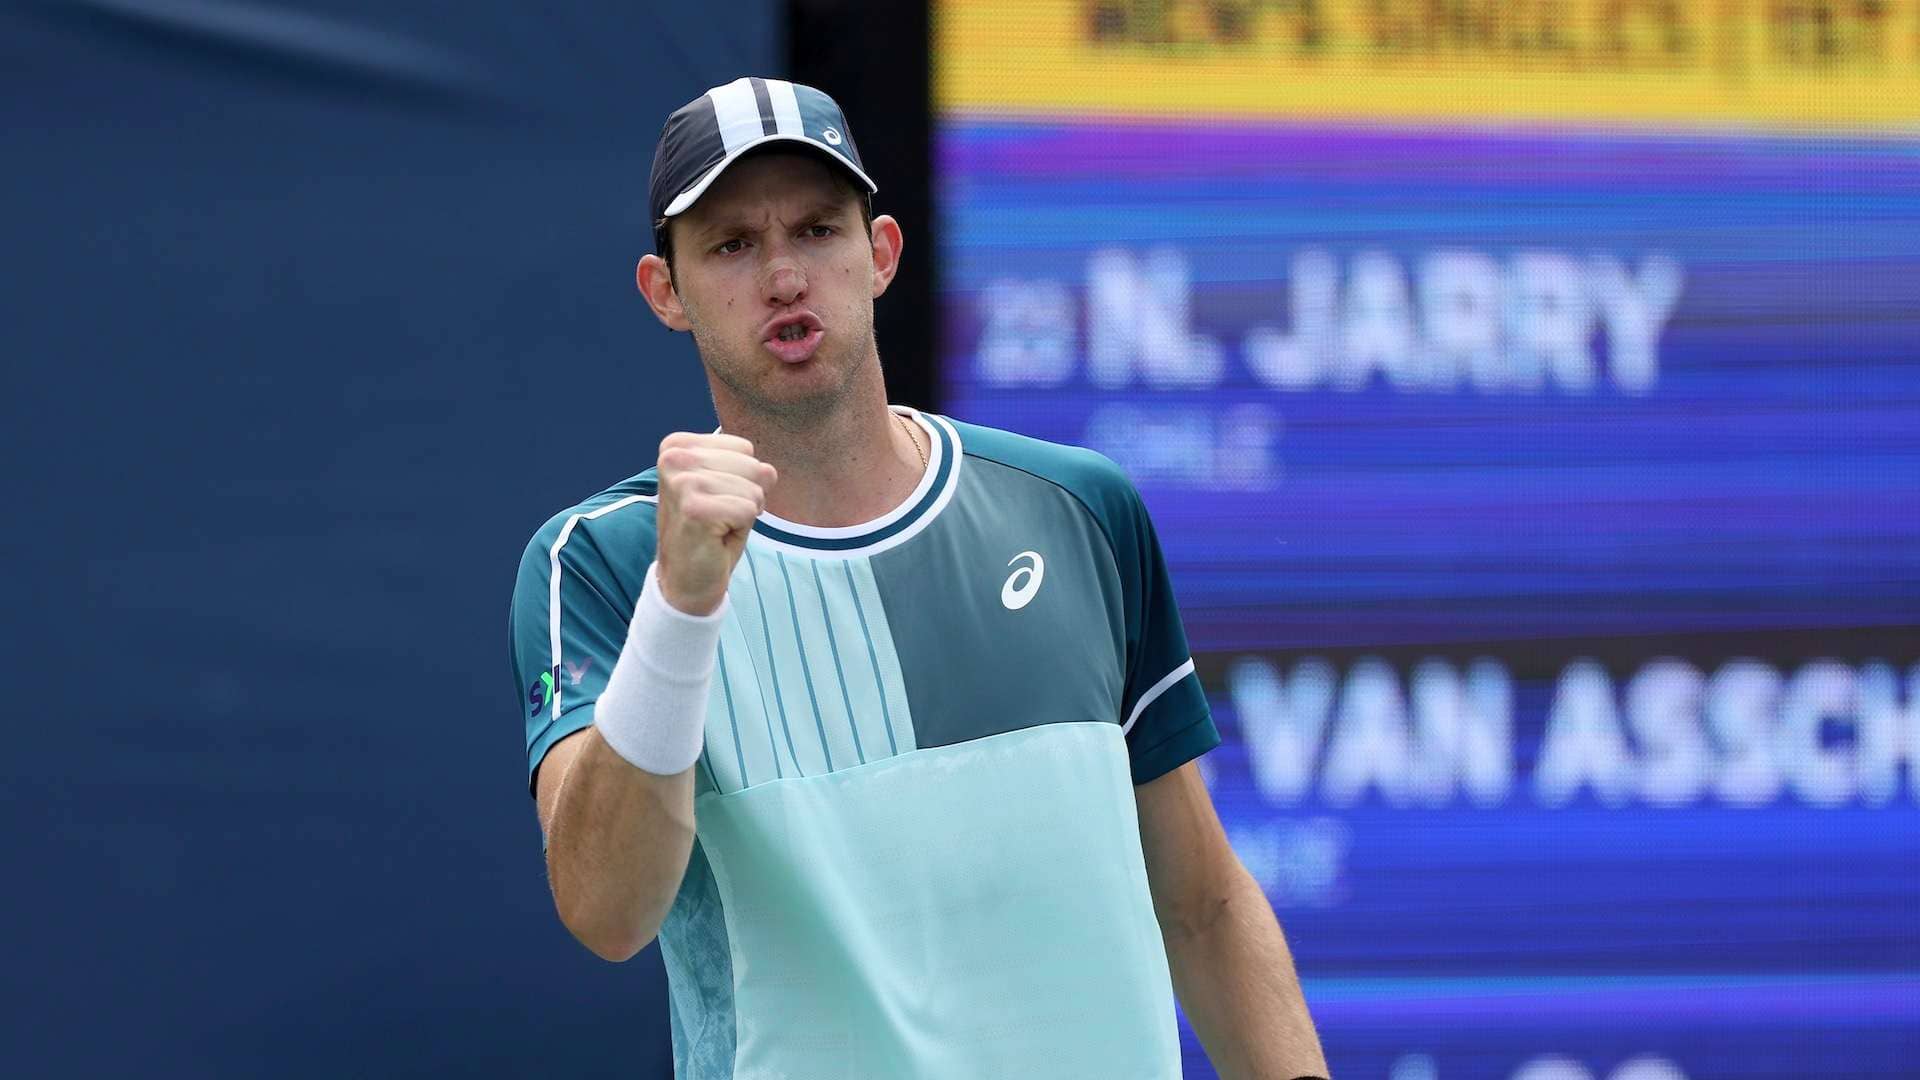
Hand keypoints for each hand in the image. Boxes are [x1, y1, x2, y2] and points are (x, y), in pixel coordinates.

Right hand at [653, 432, 776, 615]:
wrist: (686, 580)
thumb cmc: (709, 532)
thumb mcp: (730, 488)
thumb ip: (750, 469)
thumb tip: (768, 471)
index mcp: (678, 445)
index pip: (744, 447)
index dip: (741, 480)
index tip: (716, 500)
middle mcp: (674, 457)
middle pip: (753, 466)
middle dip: (745, 497)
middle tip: (718, 517)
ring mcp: (682, 481)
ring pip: (753, 489)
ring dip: (743, 514)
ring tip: (717, 527)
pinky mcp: (693, 507)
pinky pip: (748, 510)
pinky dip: (741, 529)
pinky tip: (716, 538)